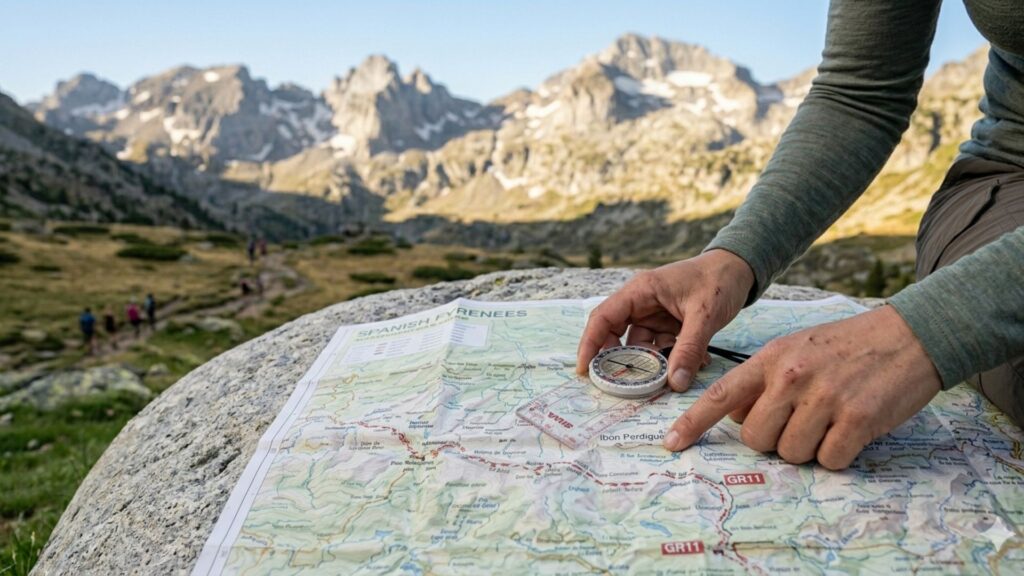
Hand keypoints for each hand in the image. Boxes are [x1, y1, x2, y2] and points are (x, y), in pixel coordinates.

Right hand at [577, 250, 754, 390]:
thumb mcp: (705, 315)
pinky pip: (660, 347)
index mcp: (641, 290)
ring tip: (666, 380)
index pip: (603, 318)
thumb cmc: (719, 280)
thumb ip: (689, 348)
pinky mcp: (667, 324)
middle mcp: (641, 303)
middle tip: (623, 386)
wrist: (740, 269)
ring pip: (640, 346)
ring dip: (652, 364)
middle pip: (616, 335)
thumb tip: (674, 383)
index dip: (590, 344)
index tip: (584, 370)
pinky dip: (672, 360)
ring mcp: (654, 314)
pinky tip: (691, 366)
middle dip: (620, 361)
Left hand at [662, 305, 941, 469]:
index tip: (671, 443)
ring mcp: (824, 398)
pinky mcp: (857, 419)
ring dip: (809, 449)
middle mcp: (791, 377)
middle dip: (774, 441)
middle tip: (801, 422)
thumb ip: (763, 381)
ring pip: (792, 453)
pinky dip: (839, 454)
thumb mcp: (795, 350)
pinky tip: (852, 429)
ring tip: (830, 421)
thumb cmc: (847, 347)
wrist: (909, 336)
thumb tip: (734, 416)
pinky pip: (830, 460)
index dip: (693, 424)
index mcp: (771, 360)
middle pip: (756, 438)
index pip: (721, 396)